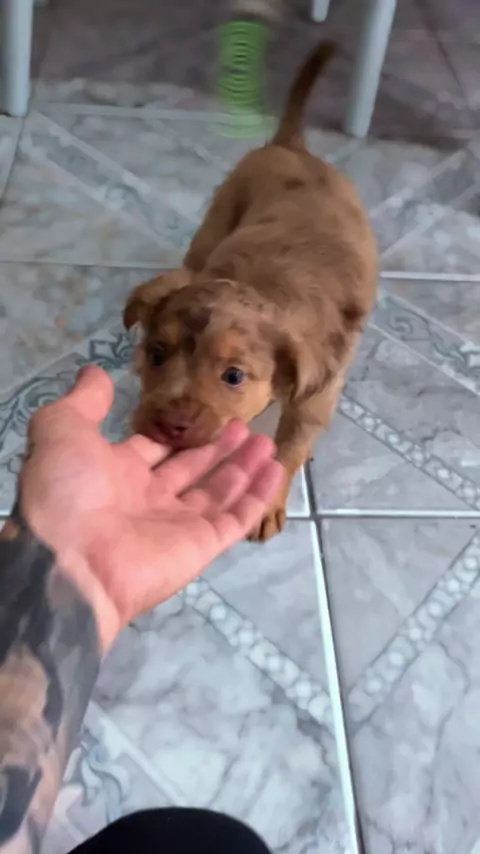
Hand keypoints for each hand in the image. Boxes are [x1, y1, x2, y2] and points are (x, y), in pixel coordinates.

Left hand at [16, 366, 282, 648]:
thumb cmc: (66, 490)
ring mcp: (177, 526)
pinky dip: (258, 495)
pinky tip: (275, 467)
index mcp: (115, 474)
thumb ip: (83, 402)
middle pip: (191, 469)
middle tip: (244, 424)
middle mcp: (148, 500)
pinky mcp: (202, 546)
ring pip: (219, 492)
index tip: (202, 410)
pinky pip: (236, 518)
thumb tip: (96, 372)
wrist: (71, 560)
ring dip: (243, 466)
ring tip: (266, 440)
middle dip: (217, 447)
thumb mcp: (61, 429)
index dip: (177, 431)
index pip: (153, 448)